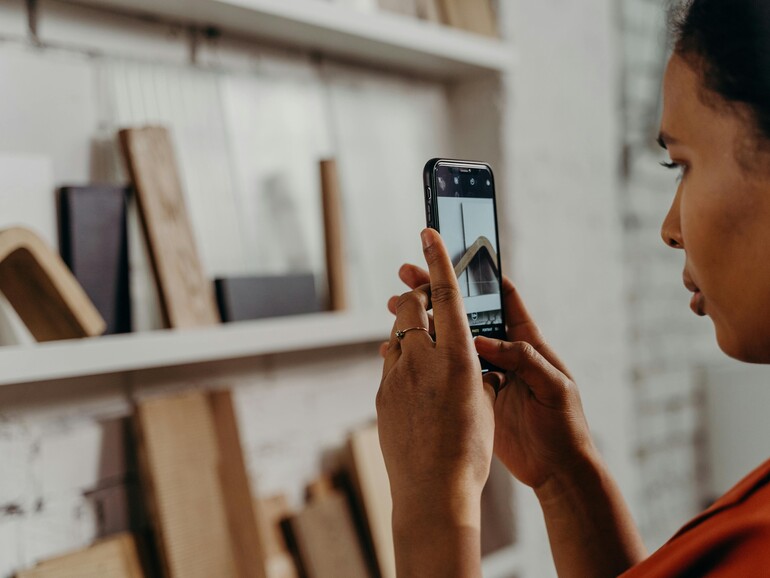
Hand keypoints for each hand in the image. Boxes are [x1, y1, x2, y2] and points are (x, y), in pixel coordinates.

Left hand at [377, 229, 494, 515]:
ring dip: (407, 328)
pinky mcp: (381, 395)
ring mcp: (396, 376)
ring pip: (397, 335)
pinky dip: (400, 359)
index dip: (437, 259)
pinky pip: (389, 363)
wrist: (432, 492)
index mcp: (459, 358)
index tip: (427, 231)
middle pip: (413, 308)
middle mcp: (423, 360)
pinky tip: (411, 376)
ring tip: (419, 338)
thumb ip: (474, 371)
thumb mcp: (484, 404)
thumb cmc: (471, 451)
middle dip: (416, 294)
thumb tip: (466, 358)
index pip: (445, 295)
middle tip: (416, 290)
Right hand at [385, 264, 595, 491]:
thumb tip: (483, 341)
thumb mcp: (553, 387)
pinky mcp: (473, 394)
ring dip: (424, 321)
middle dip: (438, 291)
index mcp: (528, 342)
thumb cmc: (565, 427)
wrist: (557, 470)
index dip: (482, 275)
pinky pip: (445, 369)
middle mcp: (504, 351)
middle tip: (408, 273)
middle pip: (468, 313)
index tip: (455, 255)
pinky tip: (399, 351)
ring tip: (394, 305)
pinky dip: (424, 358)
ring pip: (450, 338)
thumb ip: (524, 360)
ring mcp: (486, 372)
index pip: (504, 299)